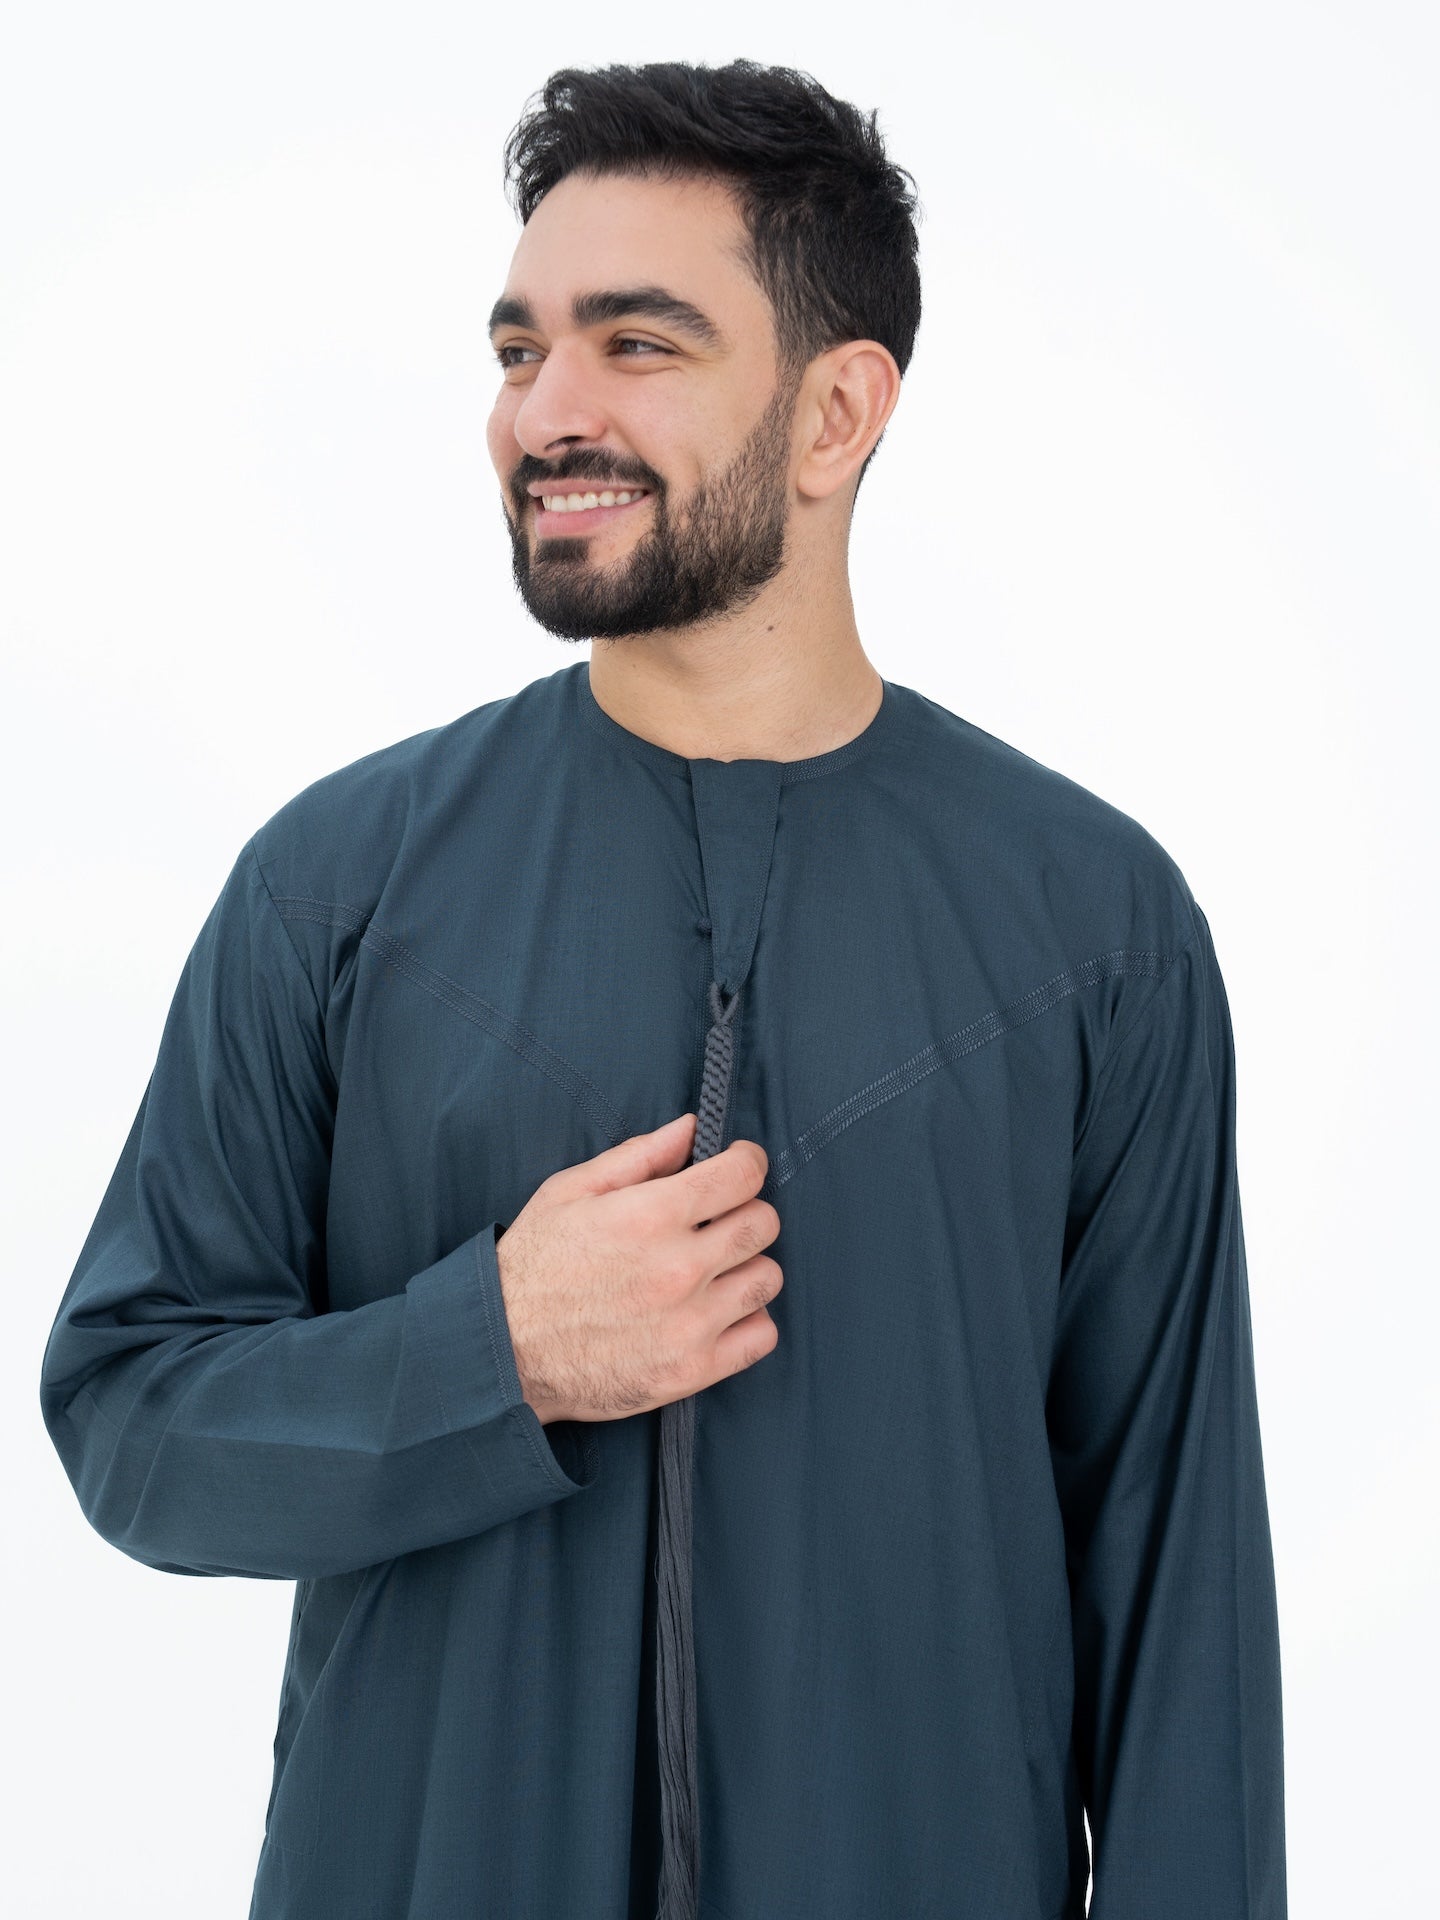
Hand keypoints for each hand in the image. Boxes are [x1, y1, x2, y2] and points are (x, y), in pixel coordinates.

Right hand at [494, 1112, 782, 1423]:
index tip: (739, 1166)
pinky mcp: (692, 1370)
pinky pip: (762, 1336)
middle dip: (746, 1211)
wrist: (503, 1352)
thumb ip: (639, 1155)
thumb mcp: (571, 1191)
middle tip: (719, 1220)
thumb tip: (692, 1128)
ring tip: (716, 1270)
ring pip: (767, 1278)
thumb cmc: (533, 1265)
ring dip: (748, 1267)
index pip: (742, 1176)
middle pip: (763, 1224)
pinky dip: (749, 1321)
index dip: (747, 1162)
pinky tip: (719, 1312)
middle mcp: (679, 1267)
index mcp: (650, 1215)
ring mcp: (690, 1323)